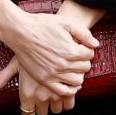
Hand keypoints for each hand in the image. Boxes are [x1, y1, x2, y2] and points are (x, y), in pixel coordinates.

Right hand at [0, 0, 97, 114]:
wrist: (20, 31)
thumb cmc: (42, 24)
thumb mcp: (65, 23)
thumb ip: (83, 33)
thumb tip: (95, 44)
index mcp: (70, 50)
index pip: (90, 54)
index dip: (86, 49)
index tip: (80, 46)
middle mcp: (63, 64)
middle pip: (85, 68)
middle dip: (83, 60)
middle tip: (76, 55)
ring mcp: (53, 74)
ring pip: (77, 81)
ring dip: (78, 74)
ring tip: (72, 66)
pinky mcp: (44, 79)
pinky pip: (62, 91)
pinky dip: (69, 89)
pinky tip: (68, 81)